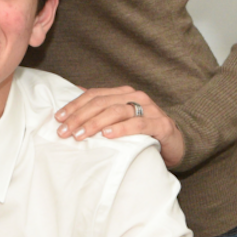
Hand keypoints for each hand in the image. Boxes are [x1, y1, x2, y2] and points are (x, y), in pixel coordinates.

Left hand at [56, 86, 185, 168]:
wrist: (177, 143)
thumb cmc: (144, 132)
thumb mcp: (121, 118)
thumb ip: (102, 108)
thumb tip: (75, 93)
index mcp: (124, 93)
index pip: (94, 95)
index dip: (74, 106)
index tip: (58, 118)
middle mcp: (136, 97)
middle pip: (101, 103)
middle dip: (79, 117)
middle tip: (64, 131)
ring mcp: (151, 109)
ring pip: (117, 111)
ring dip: (95, 123)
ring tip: (80, 134)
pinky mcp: (162, 125)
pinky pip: (139, 124)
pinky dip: (122, 129)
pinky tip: (108, 135)